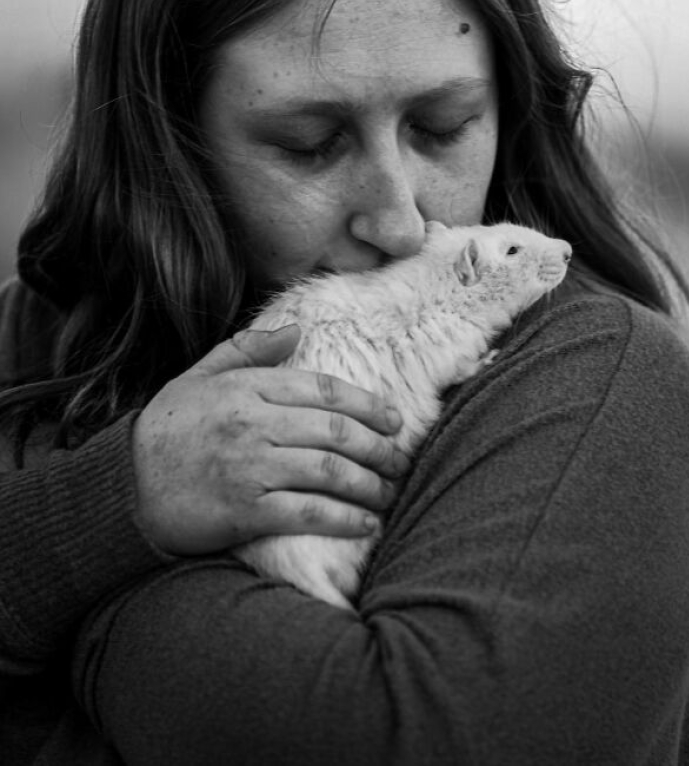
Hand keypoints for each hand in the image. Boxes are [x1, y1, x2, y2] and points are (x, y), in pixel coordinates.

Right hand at [131, 326, 406, 555]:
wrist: (123, 486)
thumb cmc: (169, 429)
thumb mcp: (200, 375)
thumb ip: (248, 350)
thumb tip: (296, 328)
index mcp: (248, 388)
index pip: (325, 390)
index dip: (368, 406)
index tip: (394, 420)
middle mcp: (254, 423)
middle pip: (336, 431)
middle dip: (378, 447)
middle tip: (400, 460)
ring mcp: (250, 467)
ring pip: (329, 471)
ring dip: (369, 484)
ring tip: (388, 493)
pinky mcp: (245, 510)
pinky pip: (308, 512)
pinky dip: (343, 519)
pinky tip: (365, 524)